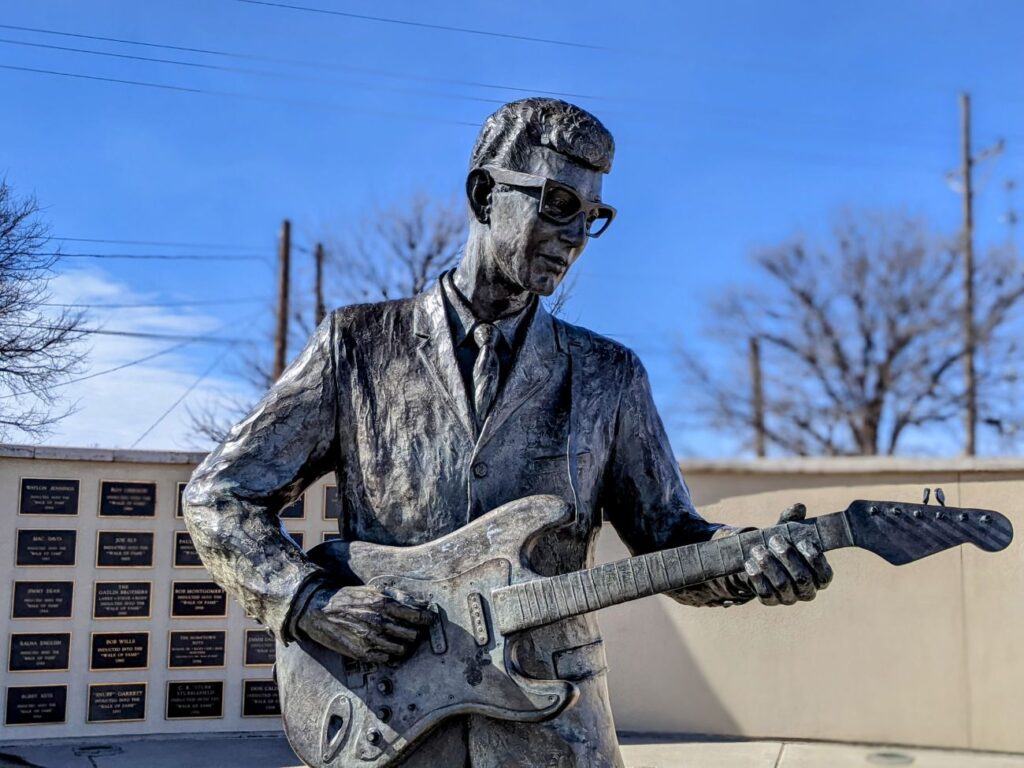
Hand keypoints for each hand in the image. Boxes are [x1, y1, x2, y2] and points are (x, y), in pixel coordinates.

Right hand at [296, 585, 432, 662]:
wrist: (320, 610)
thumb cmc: (348, 599)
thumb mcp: (373, 591)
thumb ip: (399, 597)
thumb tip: (422, 603)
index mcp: (383, 604)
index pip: (416, 616)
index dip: (426, 618)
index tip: (429, 619)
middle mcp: (378, 622)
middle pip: (412, 634)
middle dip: (415, 632)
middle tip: (412, 629)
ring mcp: (370, 639)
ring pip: (402, 649)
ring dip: (404, 644)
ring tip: (398, 638)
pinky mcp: (362, 653)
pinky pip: (387, 658)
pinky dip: (389, 653)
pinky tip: (384, 646)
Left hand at [742, 503, 833, 605]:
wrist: (756, 558)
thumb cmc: (778, 543)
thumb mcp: (785, 530)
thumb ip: (792, 520)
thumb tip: (799, 507)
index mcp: (818, 576)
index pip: (825, 575)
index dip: (815, 560)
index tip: (803, 543)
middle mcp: (806, 590)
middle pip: (802, 579)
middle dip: (788, 557)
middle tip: (775, 540)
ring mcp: (788, 597)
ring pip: (782, 585)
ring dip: (769, 565)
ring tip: (758, 549)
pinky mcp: (770, 600)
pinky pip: (765, 593)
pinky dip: (757, 577)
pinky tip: (750, 564)